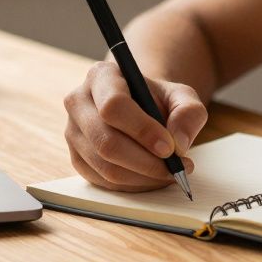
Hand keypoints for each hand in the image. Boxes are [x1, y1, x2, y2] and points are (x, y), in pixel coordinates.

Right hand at [63, 61, 208, 191]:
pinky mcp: (77, 159)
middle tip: (176, 168)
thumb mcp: (181, 96)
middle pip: (105, 141)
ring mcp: (73, 132)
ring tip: (170, 173)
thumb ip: (189, 112)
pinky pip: (103, 182)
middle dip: (145, 162)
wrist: (141, 108)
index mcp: (101, 76)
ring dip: (143, 177)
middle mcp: (79, 102)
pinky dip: (133, 185)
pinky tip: (152, 177)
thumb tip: (178, 142)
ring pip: (105, 167)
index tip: (169, 147)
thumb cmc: (158, 100)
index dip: (142, 130)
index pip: (113, 106)